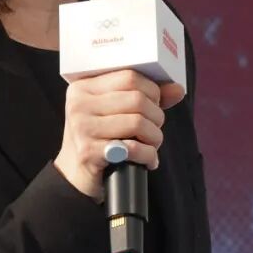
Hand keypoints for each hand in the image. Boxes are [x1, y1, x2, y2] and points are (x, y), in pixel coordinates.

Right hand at [53, 69, 186, 200]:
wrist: (75, 175)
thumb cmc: (99, 138)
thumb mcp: (116, 111)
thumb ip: (146, 96)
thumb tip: (177, 90)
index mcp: (84, 87)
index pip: (129, 77)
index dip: (152, 91)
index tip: (154, 105)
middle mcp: (79, 104)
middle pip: (137, 99)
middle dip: (156, 117)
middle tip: (154, 130)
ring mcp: (82, 128)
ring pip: (138, 123)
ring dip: (154, 138)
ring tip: (152, 146)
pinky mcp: (88, 151)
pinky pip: (132, 148)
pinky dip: (148, 156)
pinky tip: (149, 161)